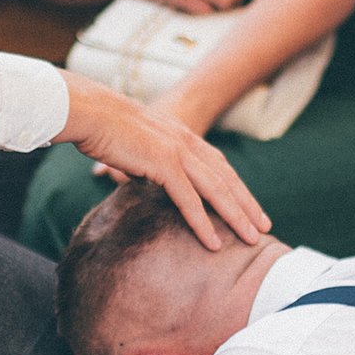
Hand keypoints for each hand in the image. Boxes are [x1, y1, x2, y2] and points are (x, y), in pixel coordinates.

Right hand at [59, 73, 269, 248]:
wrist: (90, 112)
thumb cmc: (104, 128)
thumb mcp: (135, 144)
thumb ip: (146, 160)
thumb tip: (140, 177)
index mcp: (183, 136)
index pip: (219, 166)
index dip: (237, 188)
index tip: (250, 207)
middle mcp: (187, 143)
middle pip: (227, 178)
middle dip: (248, 205)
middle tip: (264, 227)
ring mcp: (177, 152)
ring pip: (217, 190)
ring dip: (236, 217)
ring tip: (252, 239)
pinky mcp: (163, 164)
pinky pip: (189, 200)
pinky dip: (204, 223)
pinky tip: (214, 242)